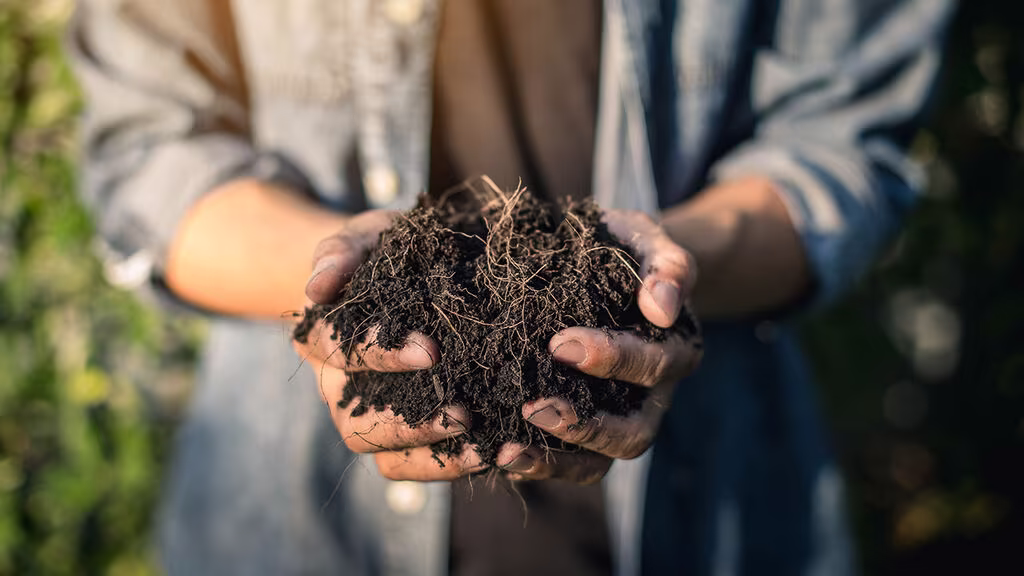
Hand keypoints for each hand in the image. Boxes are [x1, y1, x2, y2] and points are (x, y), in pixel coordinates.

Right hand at [294, 210, 484, 479]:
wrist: (408, 272)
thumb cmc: (385, 252)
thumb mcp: (366, 237)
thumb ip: (342, 252)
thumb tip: (316, 289)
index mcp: (321, 338)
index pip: (339, 352)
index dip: (381, 355)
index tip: (431, 350)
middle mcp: (336, 387)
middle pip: (355, 421)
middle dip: (409, 420)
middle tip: (462, 411)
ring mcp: (366, 417)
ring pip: (382, 454)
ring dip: (431, 452)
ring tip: (480, 443)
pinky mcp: (399, 438)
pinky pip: (411, 466)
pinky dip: (448, 465)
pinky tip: (492, 452)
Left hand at [496, 210, 702, 482]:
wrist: (599, 259)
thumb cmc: (622, 248)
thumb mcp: (645, 239)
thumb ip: (665, 265)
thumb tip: (663, 308)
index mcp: (674, 350)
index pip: (652, 366)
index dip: (611, 360)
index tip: (559, 343)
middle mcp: (651, 397)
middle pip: (634, 433)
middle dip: (585, 425)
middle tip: (533, 407)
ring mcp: (617, 419)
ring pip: (600, 463)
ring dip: (555, 460)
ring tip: (508, 450)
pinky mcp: (581, 431)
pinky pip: (567, 465)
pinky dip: (536, 465)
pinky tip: (497, 455)